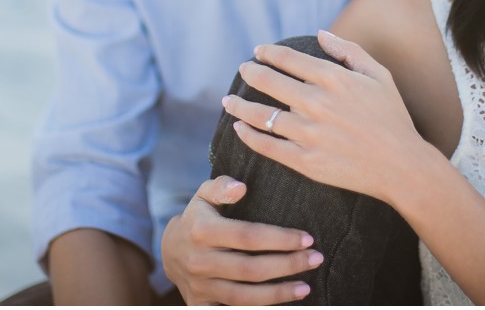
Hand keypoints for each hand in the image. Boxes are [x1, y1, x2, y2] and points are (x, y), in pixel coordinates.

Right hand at [161, 176, 322, 304]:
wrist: (168, 251)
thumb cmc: (198, 218)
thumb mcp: (204, 195)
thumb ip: (222, 187)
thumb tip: (241, 187)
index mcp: (202, 231)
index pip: (248, 236)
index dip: (280, 239)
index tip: (307, 238)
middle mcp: (200, 261)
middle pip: (251, 269)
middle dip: (287, 265)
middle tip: (316, 260)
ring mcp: (199, 286)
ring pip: (244, 297)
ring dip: (279, 294)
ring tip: (306, 287)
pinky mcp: (200, 304)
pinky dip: (258, 309)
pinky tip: (281, 303)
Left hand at [222, 30, 427, 202]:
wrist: (402, 166)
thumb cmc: (392, 118)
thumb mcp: (378, 75)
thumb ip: (348, 51)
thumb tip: (321, 33)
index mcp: (333, 79)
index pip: (288, 59)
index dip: (268, 53)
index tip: (258, 51)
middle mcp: (316, 103)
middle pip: (269, 82)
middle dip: (250, 72)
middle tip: (243, 69)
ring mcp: (308, 134)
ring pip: (262, 115)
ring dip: (240, 105)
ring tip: (229, 100)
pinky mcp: (305, 161)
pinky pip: (267, 146)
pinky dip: (248, 135)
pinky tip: (239, 128)